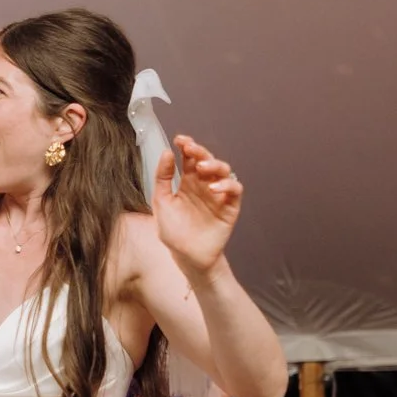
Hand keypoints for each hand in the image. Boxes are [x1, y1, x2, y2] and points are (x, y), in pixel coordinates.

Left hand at [150, 135, 244, 278]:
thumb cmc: (174, 232)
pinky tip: (214, 188)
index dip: (186, 146)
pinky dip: (227, 185)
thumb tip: (167, 153)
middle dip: (200, 151)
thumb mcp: (161, 202)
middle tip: (190, 149)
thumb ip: (163, 178)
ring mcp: (218, 194)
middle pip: (207, 160)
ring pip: (224, 170)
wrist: (187, 257)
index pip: (189, 158)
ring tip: (202, 168)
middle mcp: (204, 185)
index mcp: (188, 182)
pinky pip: (235, 189)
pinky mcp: (230, 207)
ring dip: (214, 164)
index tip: (179, 140)